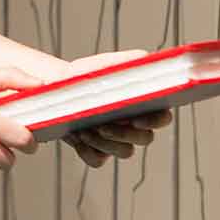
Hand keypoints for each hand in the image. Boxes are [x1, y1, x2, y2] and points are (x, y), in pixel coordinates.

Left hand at [54, 49, 175, 167]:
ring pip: (124, 151)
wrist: (57, 88)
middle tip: (102, 125)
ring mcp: (116, 141)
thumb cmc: (88, 75)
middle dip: (125, 134)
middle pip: (145, 139)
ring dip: (105, 143)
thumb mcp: (107, 64)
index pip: (162, 117)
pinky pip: (97, 160)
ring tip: (84, 130)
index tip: (136, 118)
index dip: (156, 122)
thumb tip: (145, 58)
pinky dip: (87, 151)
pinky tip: (76, 138)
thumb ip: (129, 61)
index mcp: (142, 104)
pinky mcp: (97, 151)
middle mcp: (134, 126)